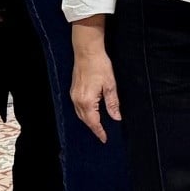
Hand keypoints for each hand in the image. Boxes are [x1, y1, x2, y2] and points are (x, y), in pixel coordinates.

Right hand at [69, 25, 120, 139]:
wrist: (86, 51)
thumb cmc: (100, 66)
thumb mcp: (110, 85)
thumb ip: (112, 103)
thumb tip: (116, 118)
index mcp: (87, 101)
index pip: (93, 122)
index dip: (100, 131)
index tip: (105, 139)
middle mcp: (77, 100)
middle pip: (85, 120)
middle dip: (94, 128)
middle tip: (103, 135)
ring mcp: (73, 95)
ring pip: (80, 114)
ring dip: (89, 122)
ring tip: (98, 127)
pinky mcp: (73, 90)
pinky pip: (77, 107)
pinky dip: (84, 114)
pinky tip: (90, 114)